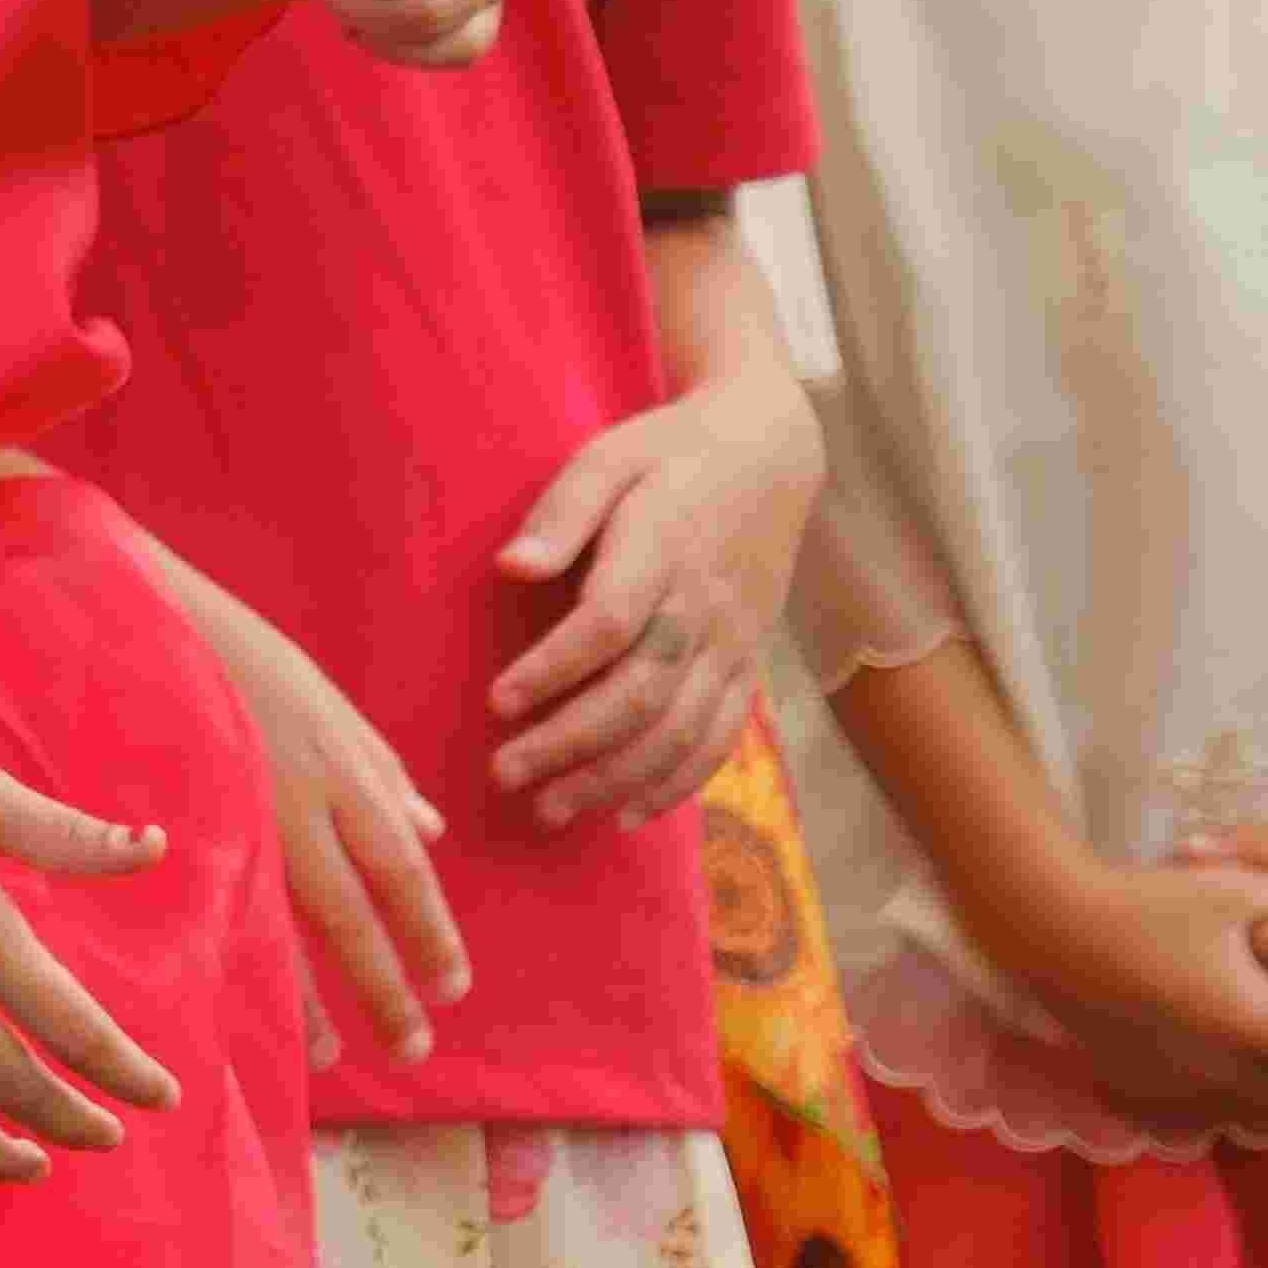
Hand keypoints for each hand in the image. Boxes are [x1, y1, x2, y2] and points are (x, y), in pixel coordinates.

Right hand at [193, 581, 466, 1068]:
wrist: (133, 605)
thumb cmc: (230, 649)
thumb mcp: (322, 695)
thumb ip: (378, 767)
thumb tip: (429, 828)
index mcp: (339, 763)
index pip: (401, 865)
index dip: (429, 930)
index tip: (453, 987)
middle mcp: (295, 794)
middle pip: (352, 910)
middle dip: (385, 984)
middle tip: (413, 1048)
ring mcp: (231, 811)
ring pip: (284, 923)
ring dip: (311, 996)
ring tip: (332, 1055)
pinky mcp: (176, 818)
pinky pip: (219, 905)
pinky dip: (239, 956)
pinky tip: (244, 998)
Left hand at [485, 366, 819, 832]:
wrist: (770, 455)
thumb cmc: (668, 454)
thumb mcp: (609, 455)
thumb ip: (561, 511)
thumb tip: (512, 567)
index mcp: (664, 548)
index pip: (608, 624)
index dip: (552, 670)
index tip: (497, 702)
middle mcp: (706, 606)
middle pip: (642, 693)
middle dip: (571, 744)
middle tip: (504, 774)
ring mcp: (735, 642)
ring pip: (681, 729)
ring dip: (615, 778)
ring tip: (550, 810)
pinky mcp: (751, 664)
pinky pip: (721, 737)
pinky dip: (677, 783)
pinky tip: (627, 813)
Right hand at [1002, 850, 1267, 1116]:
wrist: (1048, 926)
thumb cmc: (1143, 905)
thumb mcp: (1226, 889)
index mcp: (1253, 1022)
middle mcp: (1221, 1063)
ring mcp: (1177, 1075)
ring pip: (1247, 1106)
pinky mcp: (1137, 1073)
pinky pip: (1197, 1101)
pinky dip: (1224, 1092)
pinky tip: (1221, 1065)